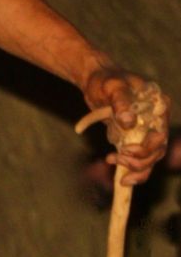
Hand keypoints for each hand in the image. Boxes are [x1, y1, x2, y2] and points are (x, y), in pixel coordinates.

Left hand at [82, 68, 169, 184]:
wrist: (95, 81)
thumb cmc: (106, 80)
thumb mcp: (112, 86)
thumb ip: (121, 101)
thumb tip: (128, 122)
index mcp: (159, 106)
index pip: (161, 133)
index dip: (147, 146)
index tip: (126, 150)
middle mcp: (158, 121)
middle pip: (157, 149)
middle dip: (139, 159)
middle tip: (116, 158)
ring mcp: (147, 131)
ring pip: (150, 158)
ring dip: (135, 167)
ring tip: (112, 160)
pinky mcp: (136, 139)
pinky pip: (140, 159)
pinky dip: (132, 169)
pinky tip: (120, 176)